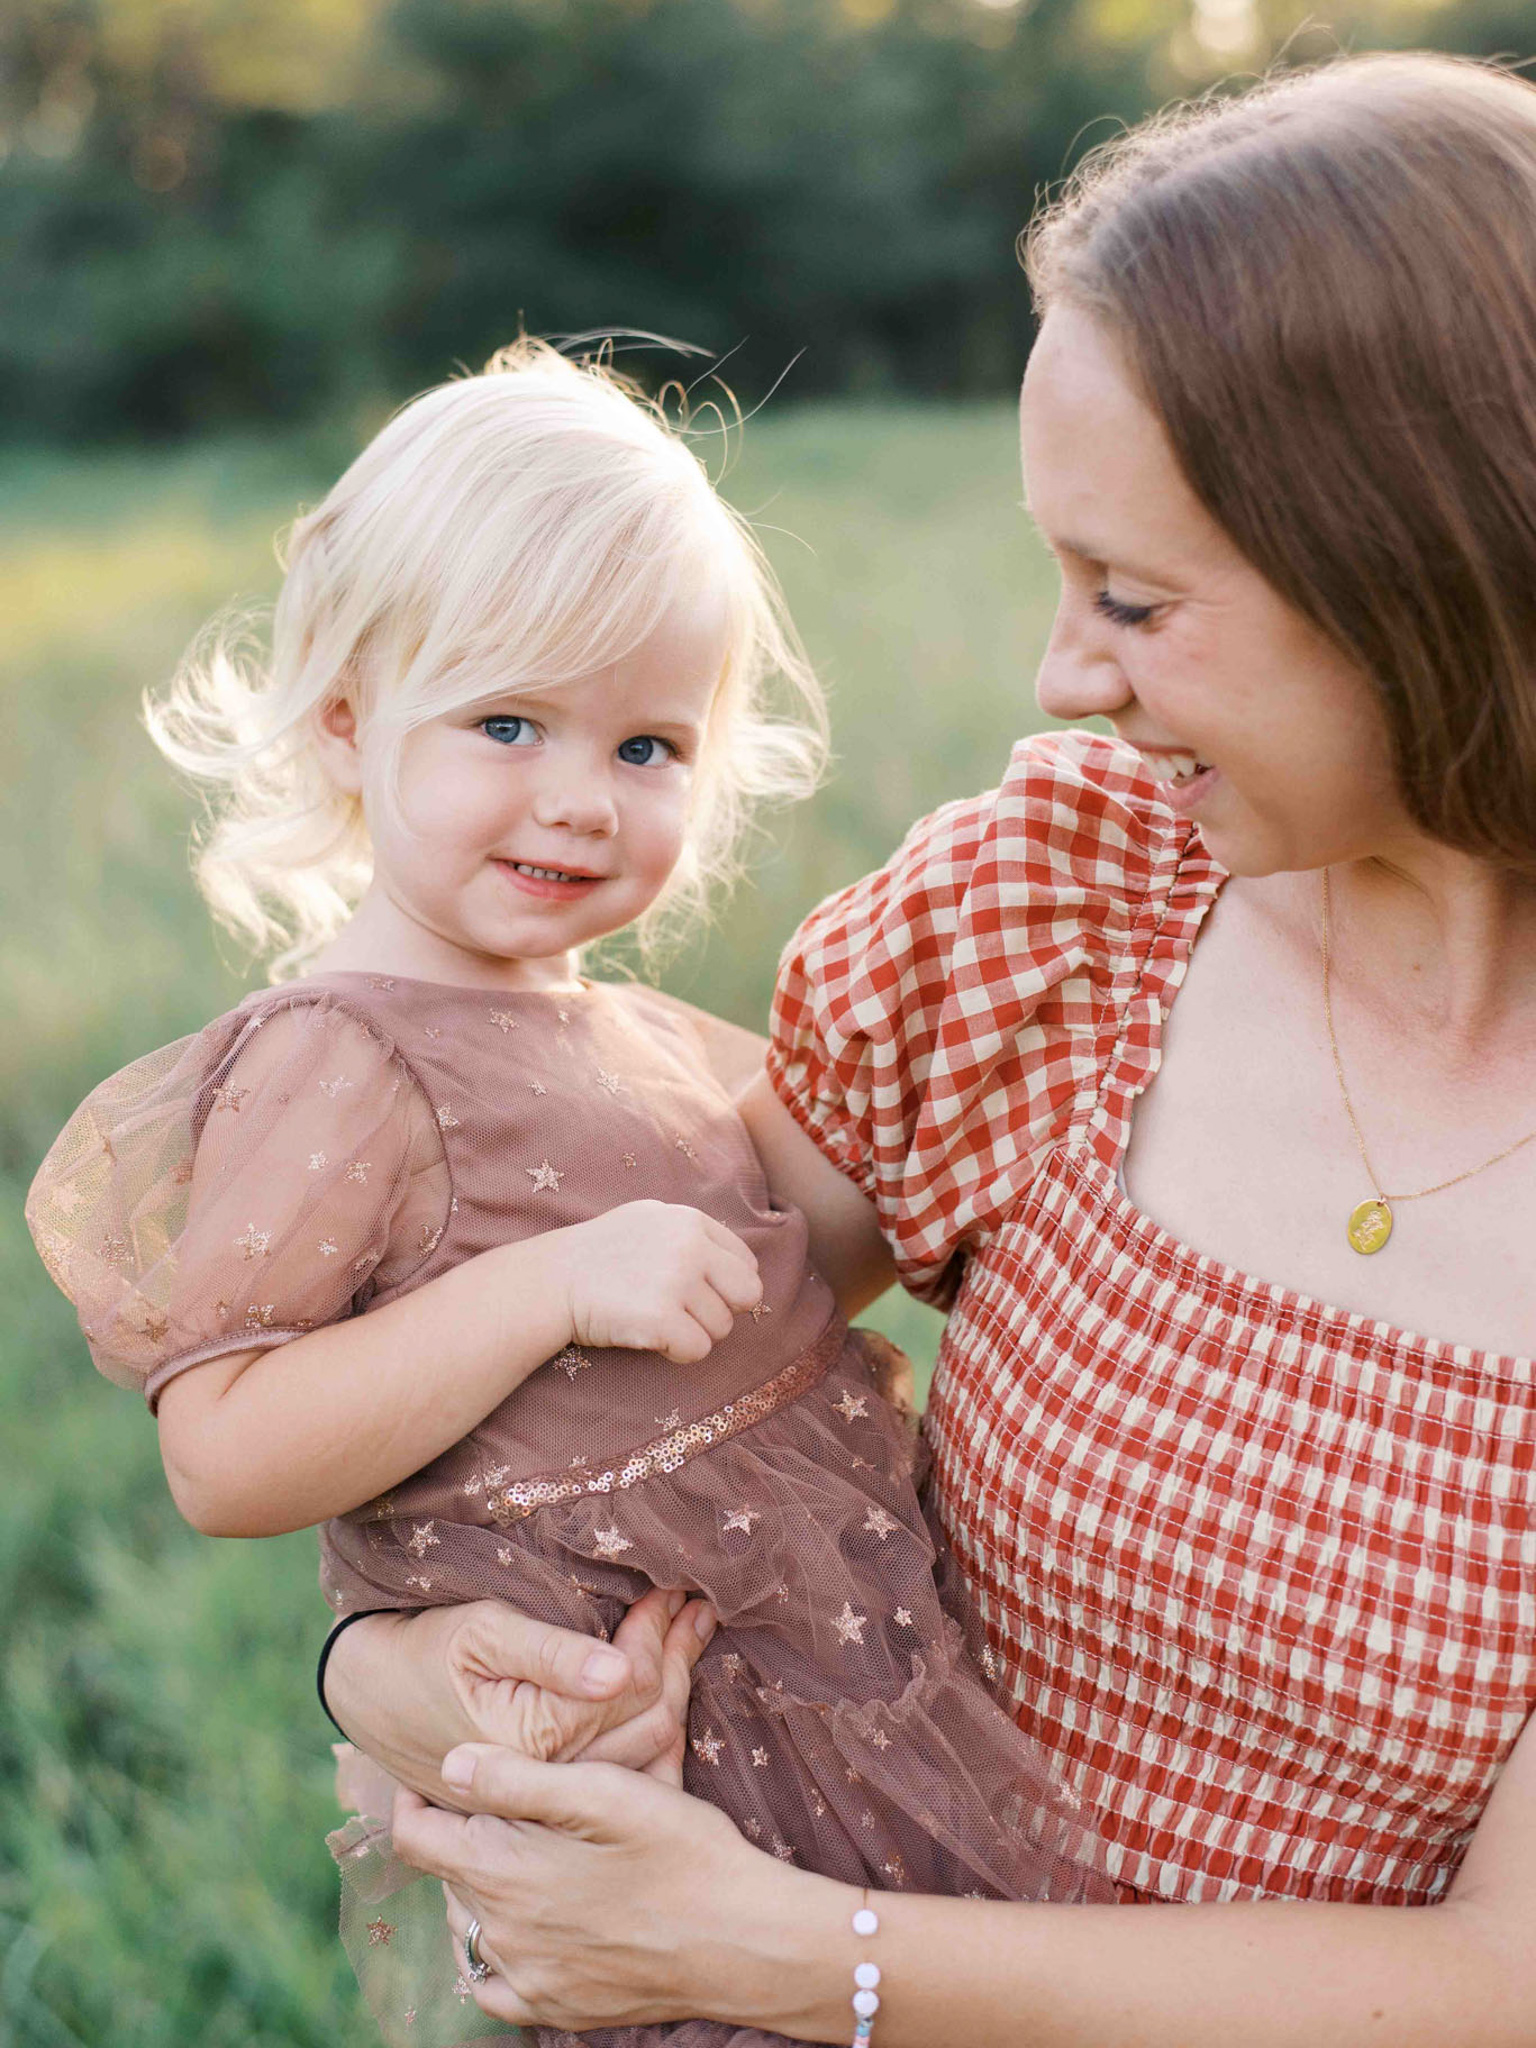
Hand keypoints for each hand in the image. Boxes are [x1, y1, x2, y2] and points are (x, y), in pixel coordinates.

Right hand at [324, 1589, 713, 1806]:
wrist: (373, 1693)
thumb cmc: (426, 1650)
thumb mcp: (482, 1632)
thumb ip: (550, 1653)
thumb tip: (620, 1669)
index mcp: (537, 1744)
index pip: (630, 1687)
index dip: (657, 1633)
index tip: (672, 1588)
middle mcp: (554, 1780)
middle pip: (652, 1719)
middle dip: (678, 1655)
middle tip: (696, 1606)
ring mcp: (557, 1793)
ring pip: (648, 1746)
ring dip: (676, 1683)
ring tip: (692, 1631)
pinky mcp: (556, 1790)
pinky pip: (629, 1766)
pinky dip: (656, 1720)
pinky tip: (669, 1681)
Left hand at [392, 1746, 845, 2034]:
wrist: (744, 1940)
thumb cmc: (681, 1851)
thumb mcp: (604, 1793)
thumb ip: (518, 1778)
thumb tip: (448, 1765)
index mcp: (503, 1874)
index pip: (416, 1838)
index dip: (414, 1799)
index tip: (432, 1771)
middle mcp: (502, 1935)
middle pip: (450, 1874)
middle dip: (464, 1832)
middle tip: (503, 1800)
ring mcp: (529, 1978)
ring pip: (473, 1922)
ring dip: (484, 1885)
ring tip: (525, 1850)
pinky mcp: (559, 2007)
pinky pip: (497, 1984)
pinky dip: (497, 1951)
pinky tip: (525, 1925)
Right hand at [547, 1200, 762, 1362]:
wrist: (551, 1281)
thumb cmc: (599, 1256)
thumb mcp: (648, 1221)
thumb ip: (692, 1235)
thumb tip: (744, 1265)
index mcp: (690, 1220)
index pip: (747, 1263)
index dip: (727, 1287)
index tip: (699, 1295)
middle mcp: (689, 1245)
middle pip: (747, 1294)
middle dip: (723, 1311)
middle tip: (688, 1315)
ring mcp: (676, 1281)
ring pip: (722, 1328)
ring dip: (694, 1333)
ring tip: (658, 1322)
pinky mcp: (661, 1317)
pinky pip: (698, 1350)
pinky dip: (678, 1353)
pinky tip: (652, 1339)